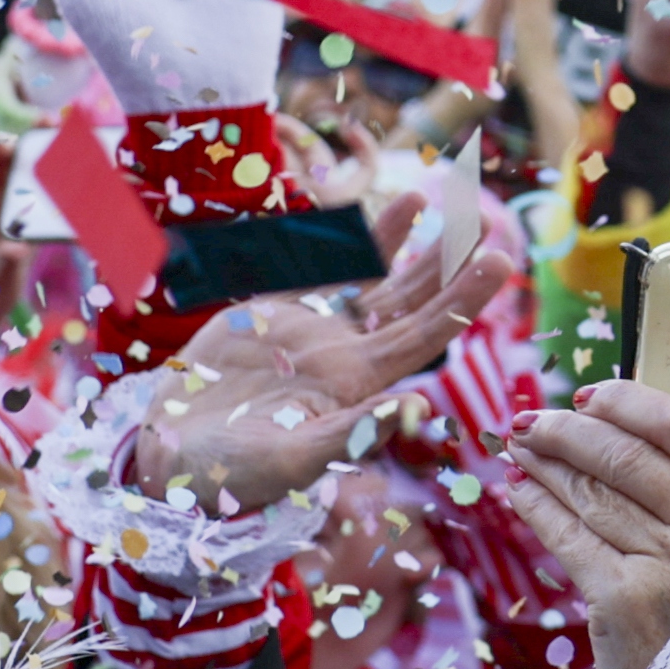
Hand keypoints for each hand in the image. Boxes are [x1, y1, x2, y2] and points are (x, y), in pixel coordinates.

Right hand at [134, 194, 514, 513]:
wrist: (170, 462)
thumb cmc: (232, 475)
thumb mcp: (294, 460)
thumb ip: (352, 435)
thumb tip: (415, 412)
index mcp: (357, 384)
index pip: (425, 334)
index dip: (462, 299)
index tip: (499, 260)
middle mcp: (343, 353)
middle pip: (409, 300)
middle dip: (448, 262)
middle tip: (486, 220)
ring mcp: (308, 329)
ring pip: (366, 277)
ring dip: (399, 240)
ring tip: (429, 193)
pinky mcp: (267, 313)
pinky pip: (310, 268)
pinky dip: (334, 240)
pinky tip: (357, 211)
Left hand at [501, 380, 669, 668]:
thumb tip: (632, 424)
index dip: (631, 402)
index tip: (592, 395)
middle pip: (631, 456)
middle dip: (570, 429)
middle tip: (533, 418)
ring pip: (595, 493)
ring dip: (546, 463)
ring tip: (520, 448)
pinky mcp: (625, 602)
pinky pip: (569, 537)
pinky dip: (537, 507)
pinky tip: (519, 491)